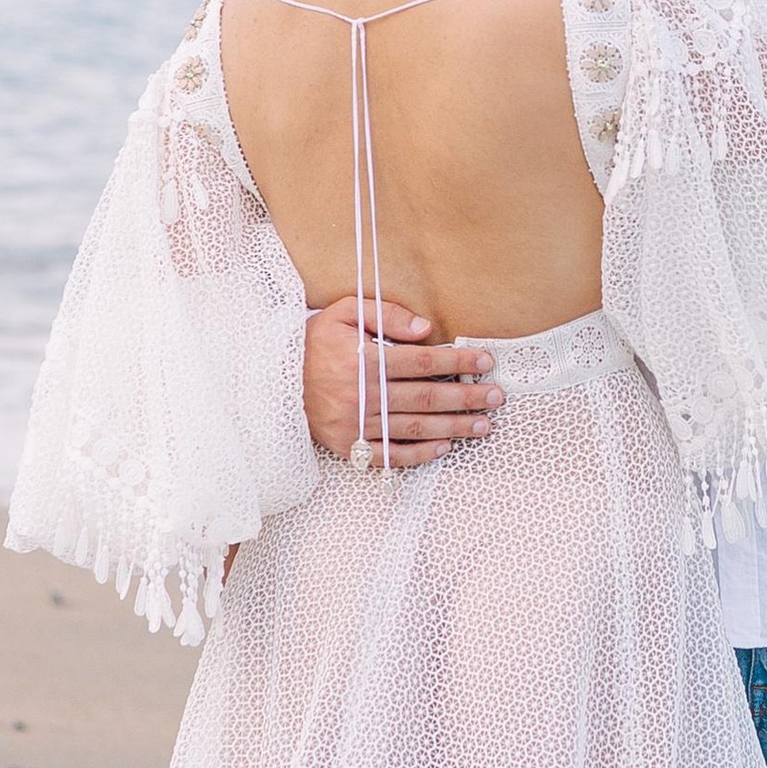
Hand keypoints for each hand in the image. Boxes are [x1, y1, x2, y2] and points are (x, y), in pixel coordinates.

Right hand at [302, 294, 501, 465]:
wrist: (269, 379)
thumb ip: (385, 314)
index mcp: (362, 359)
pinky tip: (444, 447)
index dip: (457, 360)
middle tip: (496, 398)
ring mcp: (355, 424)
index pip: (423, 361)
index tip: (486, 362)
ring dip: (453, 427)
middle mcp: (361, 394)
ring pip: (415, 427)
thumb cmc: (311, 341)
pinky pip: (389, 455)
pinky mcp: (347, 445)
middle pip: (426, 397)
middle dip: (466, 397)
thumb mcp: (342, 312)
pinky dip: (418, 454)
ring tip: (482, 426)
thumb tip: (427, 329)